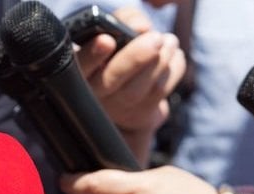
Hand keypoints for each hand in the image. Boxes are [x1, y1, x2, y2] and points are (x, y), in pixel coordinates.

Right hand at [75, 7, 185, 160]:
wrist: (125, 87)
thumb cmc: (116, 51)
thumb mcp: (114, 28)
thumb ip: (124, 20)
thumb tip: (141, 27)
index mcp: (81, 67)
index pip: (80, 64)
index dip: (92, 55)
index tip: (107, 40)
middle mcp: (94, 91)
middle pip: (110, 81)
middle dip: (134, 58)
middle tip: (155, 39)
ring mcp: (117, 107)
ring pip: (138, 89)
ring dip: (161, 60)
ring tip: (168, 40)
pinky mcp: (139, 114)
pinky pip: (160, 92)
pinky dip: (173, 68)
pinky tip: (172, 55)